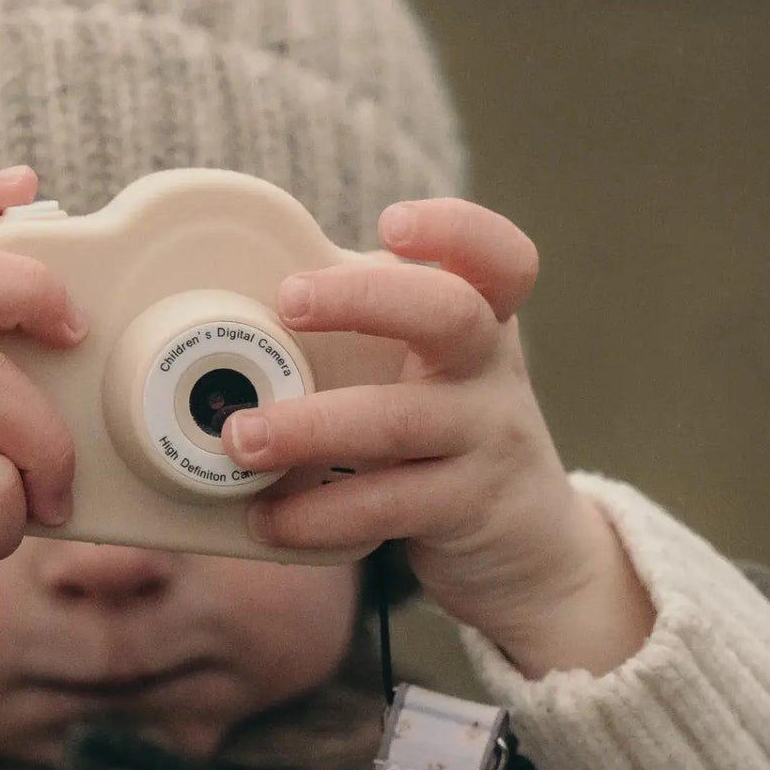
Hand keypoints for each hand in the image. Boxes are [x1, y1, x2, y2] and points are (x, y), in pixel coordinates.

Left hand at [223, 199, 653, 676]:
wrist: (530, 545)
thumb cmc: (447, 438)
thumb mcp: (434, 375)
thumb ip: (372, 335)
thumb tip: (244, 309)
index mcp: (482, 325)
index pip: (498, 258)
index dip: (454, 228)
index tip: (390, 223)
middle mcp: (491, 373)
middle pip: (449, 314)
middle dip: (362, 299)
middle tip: (287, 301)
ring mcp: (485, 442)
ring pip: (398, 421)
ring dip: (307, 426)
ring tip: (239, 438)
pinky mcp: (465, 510)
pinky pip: (385, 506)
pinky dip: (316, 515)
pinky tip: (267, 518)